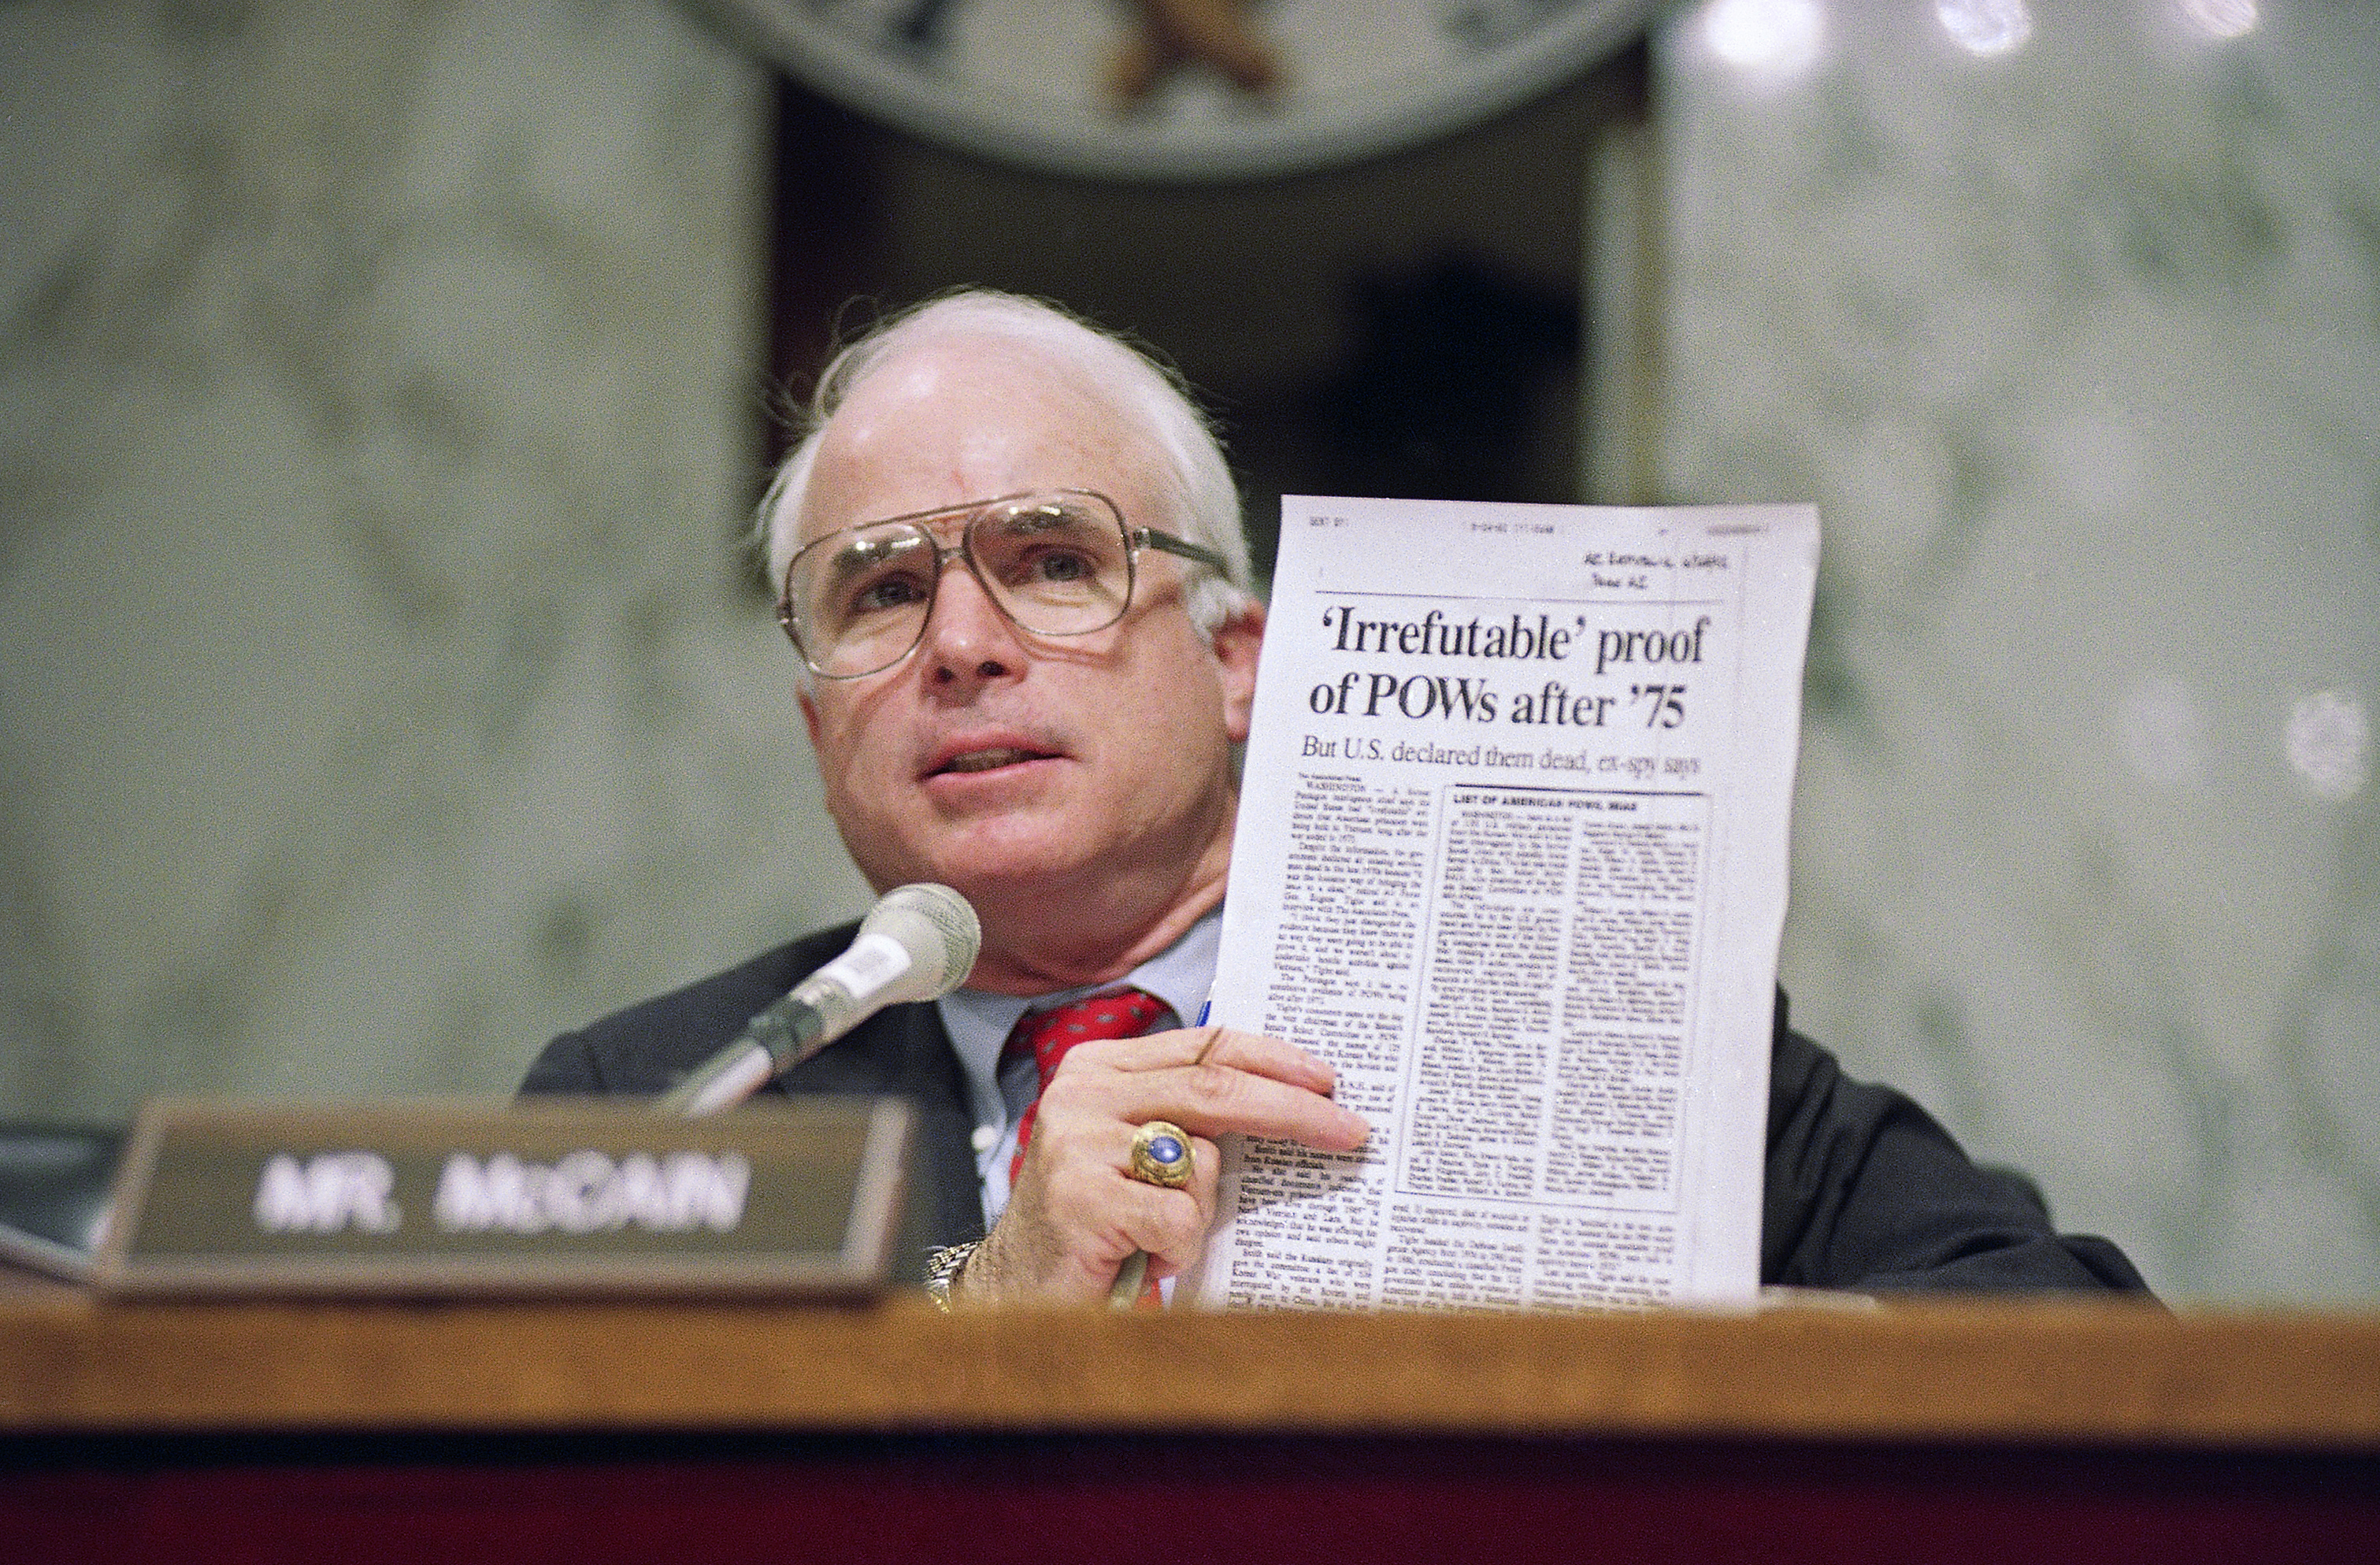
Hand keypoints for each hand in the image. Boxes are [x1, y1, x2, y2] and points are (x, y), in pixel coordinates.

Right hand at [953, 1026, 1367, 1305]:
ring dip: (1200, 1213)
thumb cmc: (1095, 1223)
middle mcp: (1083, 1092)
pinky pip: (1177, 1217)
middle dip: (1292, 1112)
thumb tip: (1293, 1101)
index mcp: (1101, 1068)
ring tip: (1160, 1236)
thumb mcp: (1140, 1154)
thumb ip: (1189, 1119)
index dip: (1272, 1059)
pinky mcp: (1081, 1197)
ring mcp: (1077, 1142)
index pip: (1204, 1046)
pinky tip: (1140, 1257)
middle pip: (1214, 1089)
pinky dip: (1176, 1248)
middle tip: (1351, 1132)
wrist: (1015, 1292)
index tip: (1328, 1080)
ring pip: (1199, 1161)